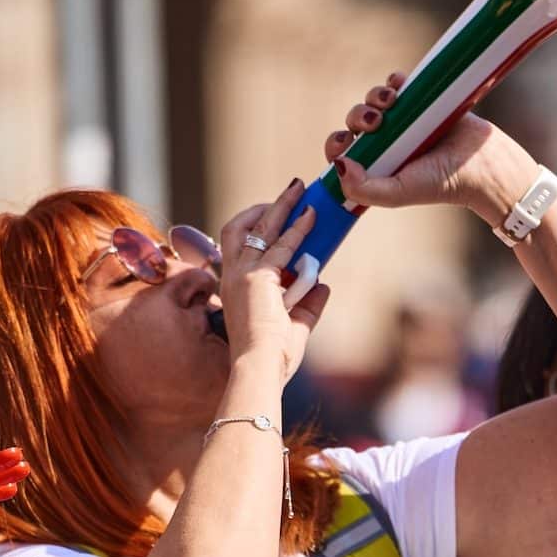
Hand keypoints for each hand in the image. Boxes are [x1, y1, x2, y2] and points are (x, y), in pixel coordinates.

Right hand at [216, 182, 330, 382]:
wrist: (260, 367)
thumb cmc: (272, 357)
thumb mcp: (295, 326)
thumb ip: (308, 305)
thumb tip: (324, 284)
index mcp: (234, 289)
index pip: (237, 246)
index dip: (255, 226)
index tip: (275, 215)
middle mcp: (232, 277)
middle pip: (240, 227)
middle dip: (266, 207)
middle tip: (290, 192)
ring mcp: (242, 274)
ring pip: (261, 228)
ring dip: (282, 206)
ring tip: (300, 189)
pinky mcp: (257, 276)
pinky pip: (282, 245)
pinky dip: (298, 228)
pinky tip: (312, 216)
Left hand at [326, 71, 537, 226]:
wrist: (483, 163)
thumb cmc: (442, 183)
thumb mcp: (399, 193)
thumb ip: (365, 190)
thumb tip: (339, 164)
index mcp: (377, 165)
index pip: (343, 152)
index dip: (336, 143)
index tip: (343, 140)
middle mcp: (387, 143)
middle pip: (356, 122)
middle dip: (358, 116)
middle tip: (375, 122)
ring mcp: (404, 120)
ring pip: (374, 100)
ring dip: (374, 96)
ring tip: (390, 101)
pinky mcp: (421, 100)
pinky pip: (397, 83)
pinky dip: (392, 80)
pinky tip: (397, 85)